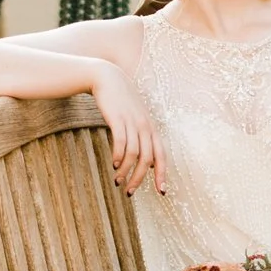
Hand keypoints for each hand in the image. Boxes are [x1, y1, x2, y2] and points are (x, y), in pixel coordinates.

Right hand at [91, 61, 164, 193]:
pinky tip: (113, 164)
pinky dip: (119, 157)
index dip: (163, 174)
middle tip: (129, 192)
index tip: (161, 192)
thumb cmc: (121, 102)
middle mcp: (145, 126)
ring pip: (134, 154)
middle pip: (148, 159)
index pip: (162, 156)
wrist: (108, 78)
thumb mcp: (136, 119)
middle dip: (140, 179)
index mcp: (152, 128)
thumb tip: (147, 161)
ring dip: (126, 171)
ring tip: (117, 181)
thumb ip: (142, 138)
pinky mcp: (118, 119)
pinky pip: (121, 142)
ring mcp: (132, 122)